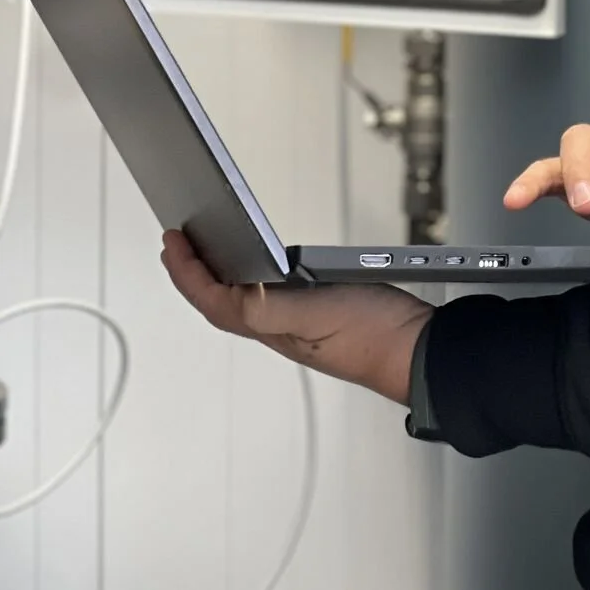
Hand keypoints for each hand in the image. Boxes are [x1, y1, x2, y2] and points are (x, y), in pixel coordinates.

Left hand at [161, 230, 431, 404]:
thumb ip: (272, 307)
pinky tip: (266, 266)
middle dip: (195, 274)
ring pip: (245, 299)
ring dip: (222, 275)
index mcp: (272, 326)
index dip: (186, 271)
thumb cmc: (374, 336)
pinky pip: (274, 294)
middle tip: (178, 245)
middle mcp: (281, 326)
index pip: (214, 299)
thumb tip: (234, 293)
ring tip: (209, 251)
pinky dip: (258, 277)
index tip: (172, 240)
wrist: (418, 349)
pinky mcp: (323, 311)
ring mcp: (301, 321)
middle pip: (223, 301)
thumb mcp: (317, 314)